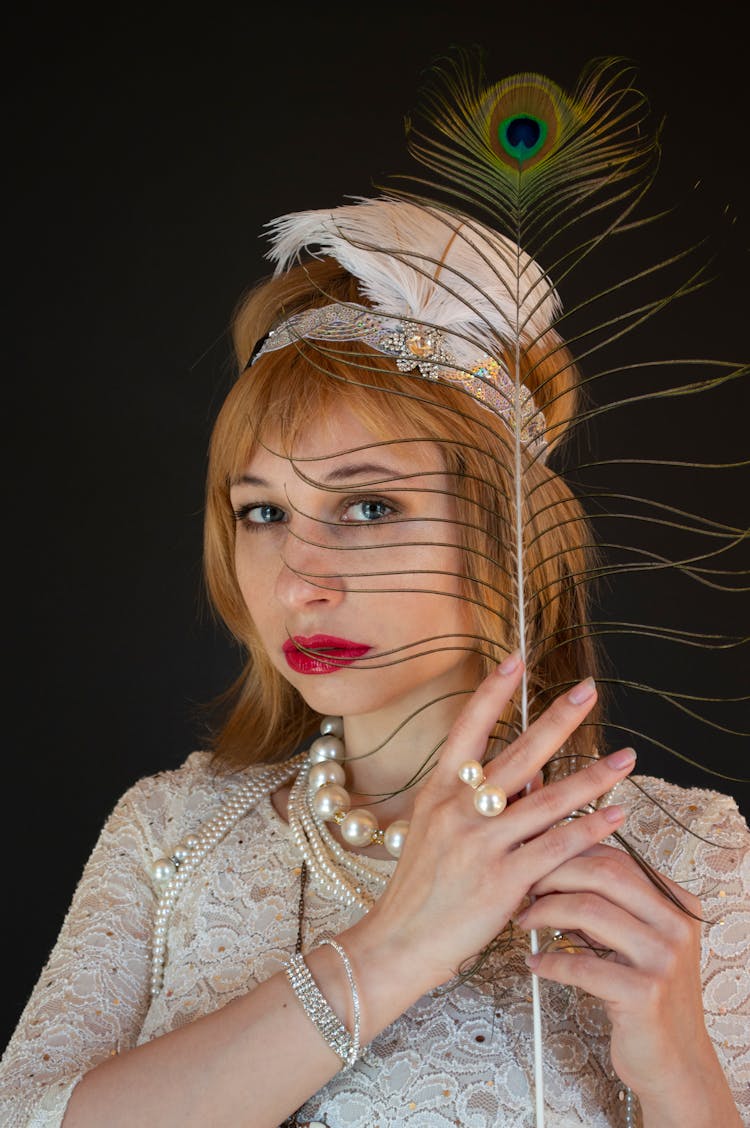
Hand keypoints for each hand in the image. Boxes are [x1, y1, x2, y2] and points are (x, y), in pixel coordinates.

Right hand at [344, 657, 635, 1004]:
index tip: (516, 659)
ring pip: (548, 801)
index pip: (466, 728)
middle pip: (519, 755)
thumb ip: (476, 800)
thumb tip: (528, 774)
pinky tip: (614, 813)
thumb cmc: (418, 887)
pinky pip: (555, 847)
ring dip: (594, 778)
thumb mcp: (434, 830)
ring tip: (627, 758)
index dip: (492, 693)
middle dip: (558, 720)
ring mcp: (481, 844)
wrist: (398, 942)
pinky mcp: (503, 881)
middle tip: (589, 690)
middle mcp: (459, 810)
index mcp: (438, 791)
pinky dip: (589, 829)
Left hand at [517, 844, 738, 1123]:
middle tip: (526, 888)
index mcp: (678, 904)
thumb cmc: (645, 995)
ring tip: (525, 922)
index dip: (571, 855)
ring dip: (546, 912)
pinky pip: (582, 965)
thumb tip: (552, 872)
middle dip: (554, 875)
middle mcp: (677, 925)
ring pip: (589, 910)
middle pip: (604, 875)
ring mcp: (664, 958)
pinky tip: (536, 963)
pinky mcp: (645, 993)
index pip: (617, 860)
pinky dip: (551, 961)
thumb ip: (608, 906)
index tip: (539, 862)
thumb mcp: (636, 941)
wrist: (674, 1061)